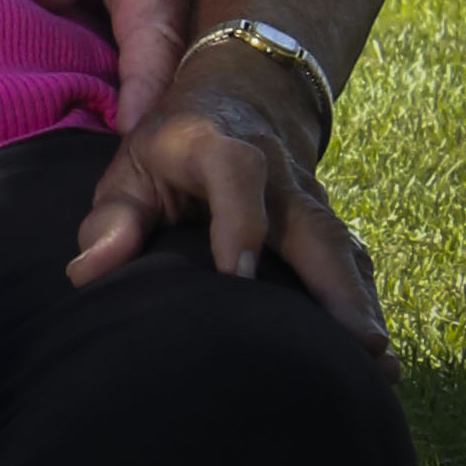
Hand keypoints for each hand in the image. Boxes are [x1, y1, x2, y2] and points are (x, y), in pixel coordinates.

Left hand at [69, 44, 394, 378]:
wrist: (236, 97)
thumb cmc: (170, 147)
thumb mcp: (130, 165)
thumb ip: (111, 218)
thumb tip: (86, 274)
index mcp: (216, 145)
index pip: (236, 169)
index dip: (240, 219)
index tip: (236, 276)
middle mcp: (276, 172)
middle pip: (313, 224)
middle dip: (334, 284)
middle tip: (356, 344)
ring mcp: (310, 198)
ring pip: (343, 250)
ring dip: (361, 307)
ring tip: (379, 367)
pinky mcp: (328, 225)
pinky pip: (353, 265)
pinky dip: (366, 308)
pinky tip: (379, 361)